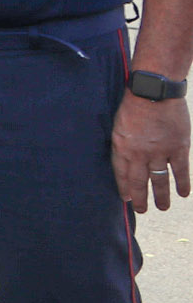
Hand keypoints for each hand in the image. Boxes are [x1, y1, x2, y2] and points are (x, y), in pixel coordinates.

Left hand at [112, 93, 191, 212]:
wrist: (155, 91)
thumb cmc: (134, 102)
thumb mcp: (118, 123)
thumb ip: (122, 141)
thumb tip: (125, 155)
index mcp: (122, 146)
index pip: (121, 173)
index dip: (124, 188)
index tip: (127, 199)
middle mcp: (139, 153)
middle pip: (139, 181)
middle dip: (140, 198)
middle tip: (142, 211)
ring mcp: (160, 152)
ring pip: (160, 180)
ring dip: (161, 196)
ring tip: (162, 208)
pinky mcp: (178, 148)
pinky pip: (181, 171)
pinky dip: (183, 183)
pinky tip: (184, 194)